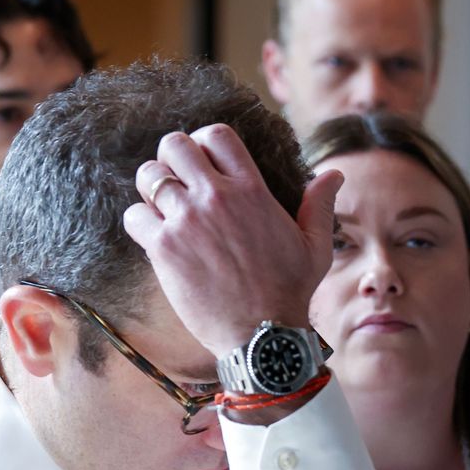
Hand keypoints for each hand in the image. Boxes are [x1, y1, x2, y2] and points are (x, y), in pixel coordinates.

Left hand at [121, 124, 342, 355]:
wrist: (262, 334)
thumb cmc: (291, 291)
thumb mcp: (316, 246)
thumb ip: (319, 205)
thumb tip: (334, 175)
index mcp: (253, 190)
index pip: (216, 135)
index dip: (204, 142)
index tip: (204, 162)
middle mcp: (217, 197)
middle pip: (175, 146)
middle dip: (172, 158)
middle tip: (178, 181)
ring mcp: (187, 220)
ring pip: (149, 176)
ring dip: (151, 187)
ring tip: (163, 207)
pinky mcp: (164, 247)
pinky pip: (134, 215)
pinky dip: (140, 222)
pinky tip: (156, 237)